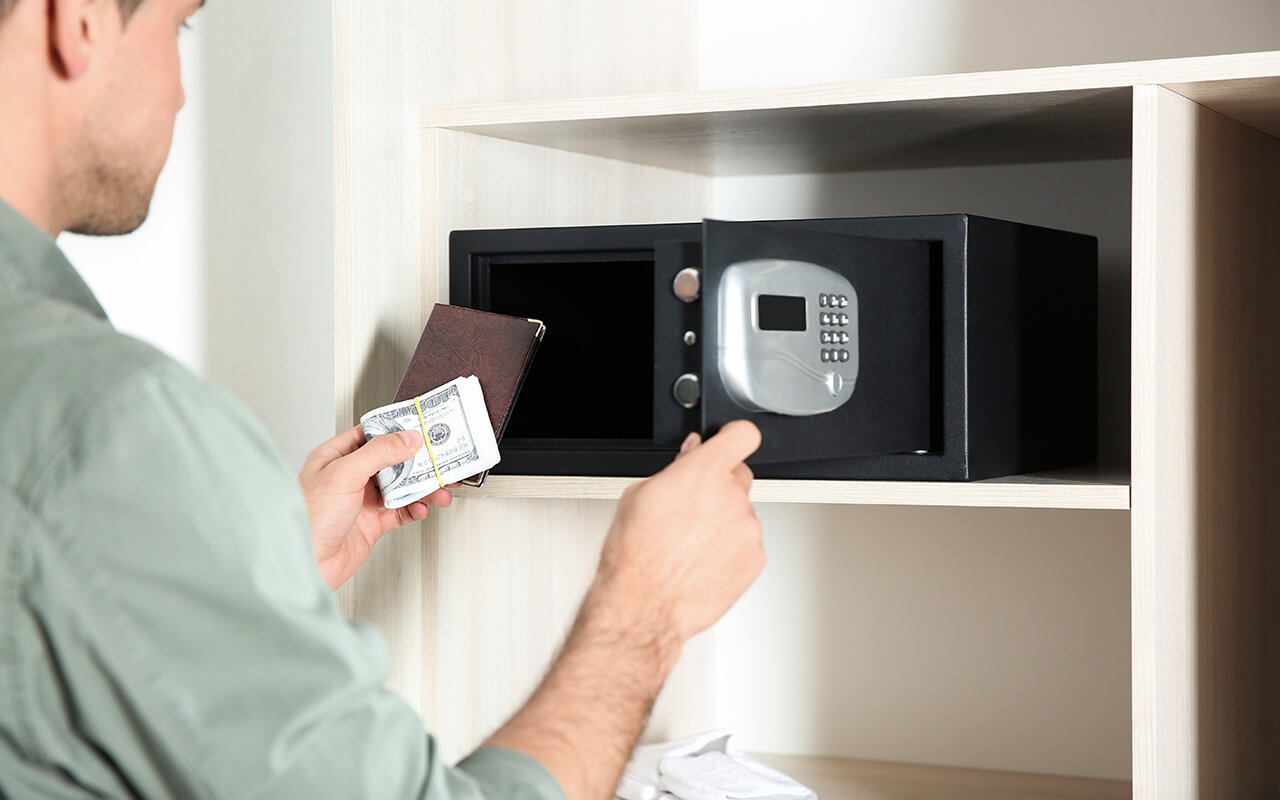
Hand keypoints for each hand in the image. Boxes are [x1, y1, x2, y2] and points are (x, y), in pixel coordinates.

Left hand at [299, 425, 451, 589]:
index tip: (422, 428)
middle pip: (392, 462)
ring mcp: (361, 501)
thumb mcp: (344, 474)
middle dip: (418, 462)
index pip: (372, 434)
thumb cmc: (308, 518)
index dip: (398, 431)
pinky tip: (422, 507)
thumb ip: (379, 452)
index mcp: (336, 456)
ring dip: (422, 488)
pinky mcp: (370, 524)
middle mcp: (349, 476)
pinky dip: (415, 509)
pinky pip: (400, 511)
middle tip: (440, 461)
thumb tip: (407, 438)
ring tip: (440, 489)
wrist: (304, 564)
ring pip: (400, 487)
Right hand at [480, 421, 764, 799]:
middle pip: (741, 475)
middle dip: (721, 486)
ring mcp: (747, 529)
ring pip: (741, 515)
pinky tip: (703, 562)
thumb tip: (689, 458)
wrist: (643, 605)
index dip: (735, 437)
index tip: (730, 442)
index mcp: (702, 473)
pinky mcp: (754, 559)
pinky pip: (747, 545)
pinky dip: (730, 551)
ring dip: (723, 524)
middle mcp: (731, 497)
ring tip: (691, 546)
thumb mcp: (639, 497)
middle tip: (696, 507)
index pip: (743, 435)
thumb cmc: (634, 556)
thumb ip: (675, 471)